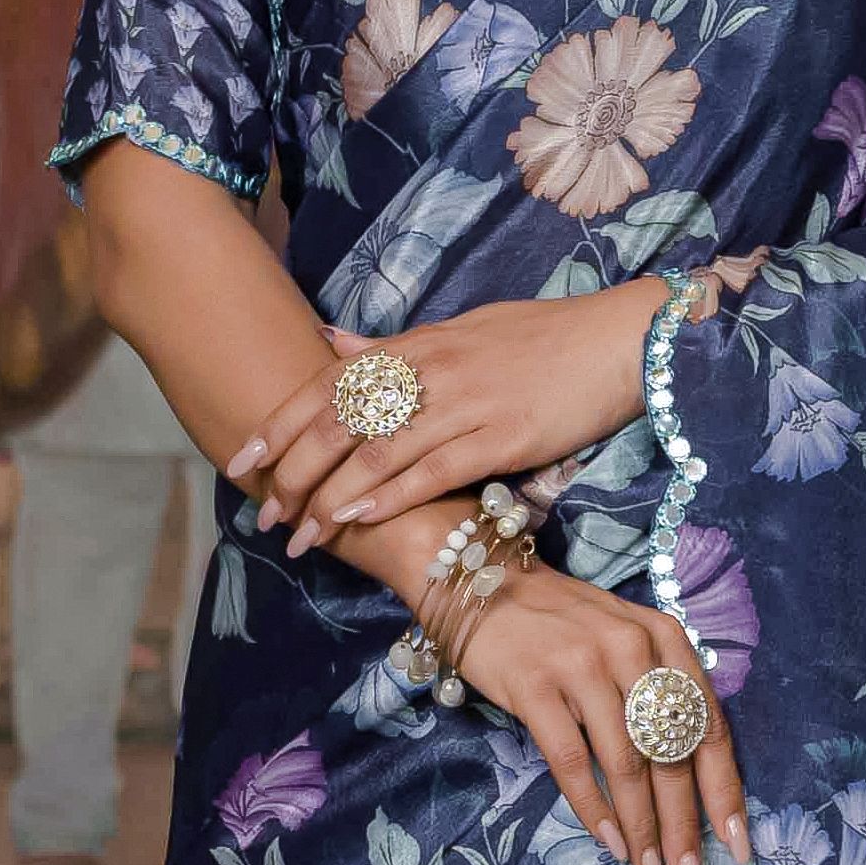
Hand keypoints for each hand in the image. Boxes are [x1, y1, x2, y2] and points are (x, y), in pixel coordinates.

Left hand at [231, 294, 660, 554]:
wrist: (620, 341)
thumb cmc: (542, 338)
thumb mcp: (461, 329)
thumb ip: (394, 346)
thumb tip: (330, 341)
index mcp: (420, 345)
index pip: (331, 383)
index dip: (282, 423)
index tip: (244, 457)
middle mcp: (433, 371)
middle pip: (342, 421)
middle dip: (295, 470)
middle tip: (265, 512)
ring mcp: (466, 403)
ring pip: (378, 452)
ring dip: (332, 498)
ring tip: (301, 535)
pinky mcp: (501, 437)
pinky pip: (433, 470)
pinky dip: (390, 496)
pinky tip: (359, 521)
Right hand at [449, 564, 748, 864]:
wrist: (483, 582)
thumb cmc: (562, 624)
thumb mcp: (627, 641)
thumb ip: (660, 693)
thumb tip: (689, 784)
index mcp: (667, 640)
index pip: (710, 728)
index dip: (725, 794)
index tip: (737, 847)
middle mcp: (633, 649)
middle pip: (672, 756)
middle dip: (685, 829)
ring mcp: (583, 666)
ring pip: (627, 767)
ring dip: (642, 830)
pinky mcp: (535, 685)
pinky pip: (573, 761)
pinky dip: (593, 808)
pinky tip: (608, 842)